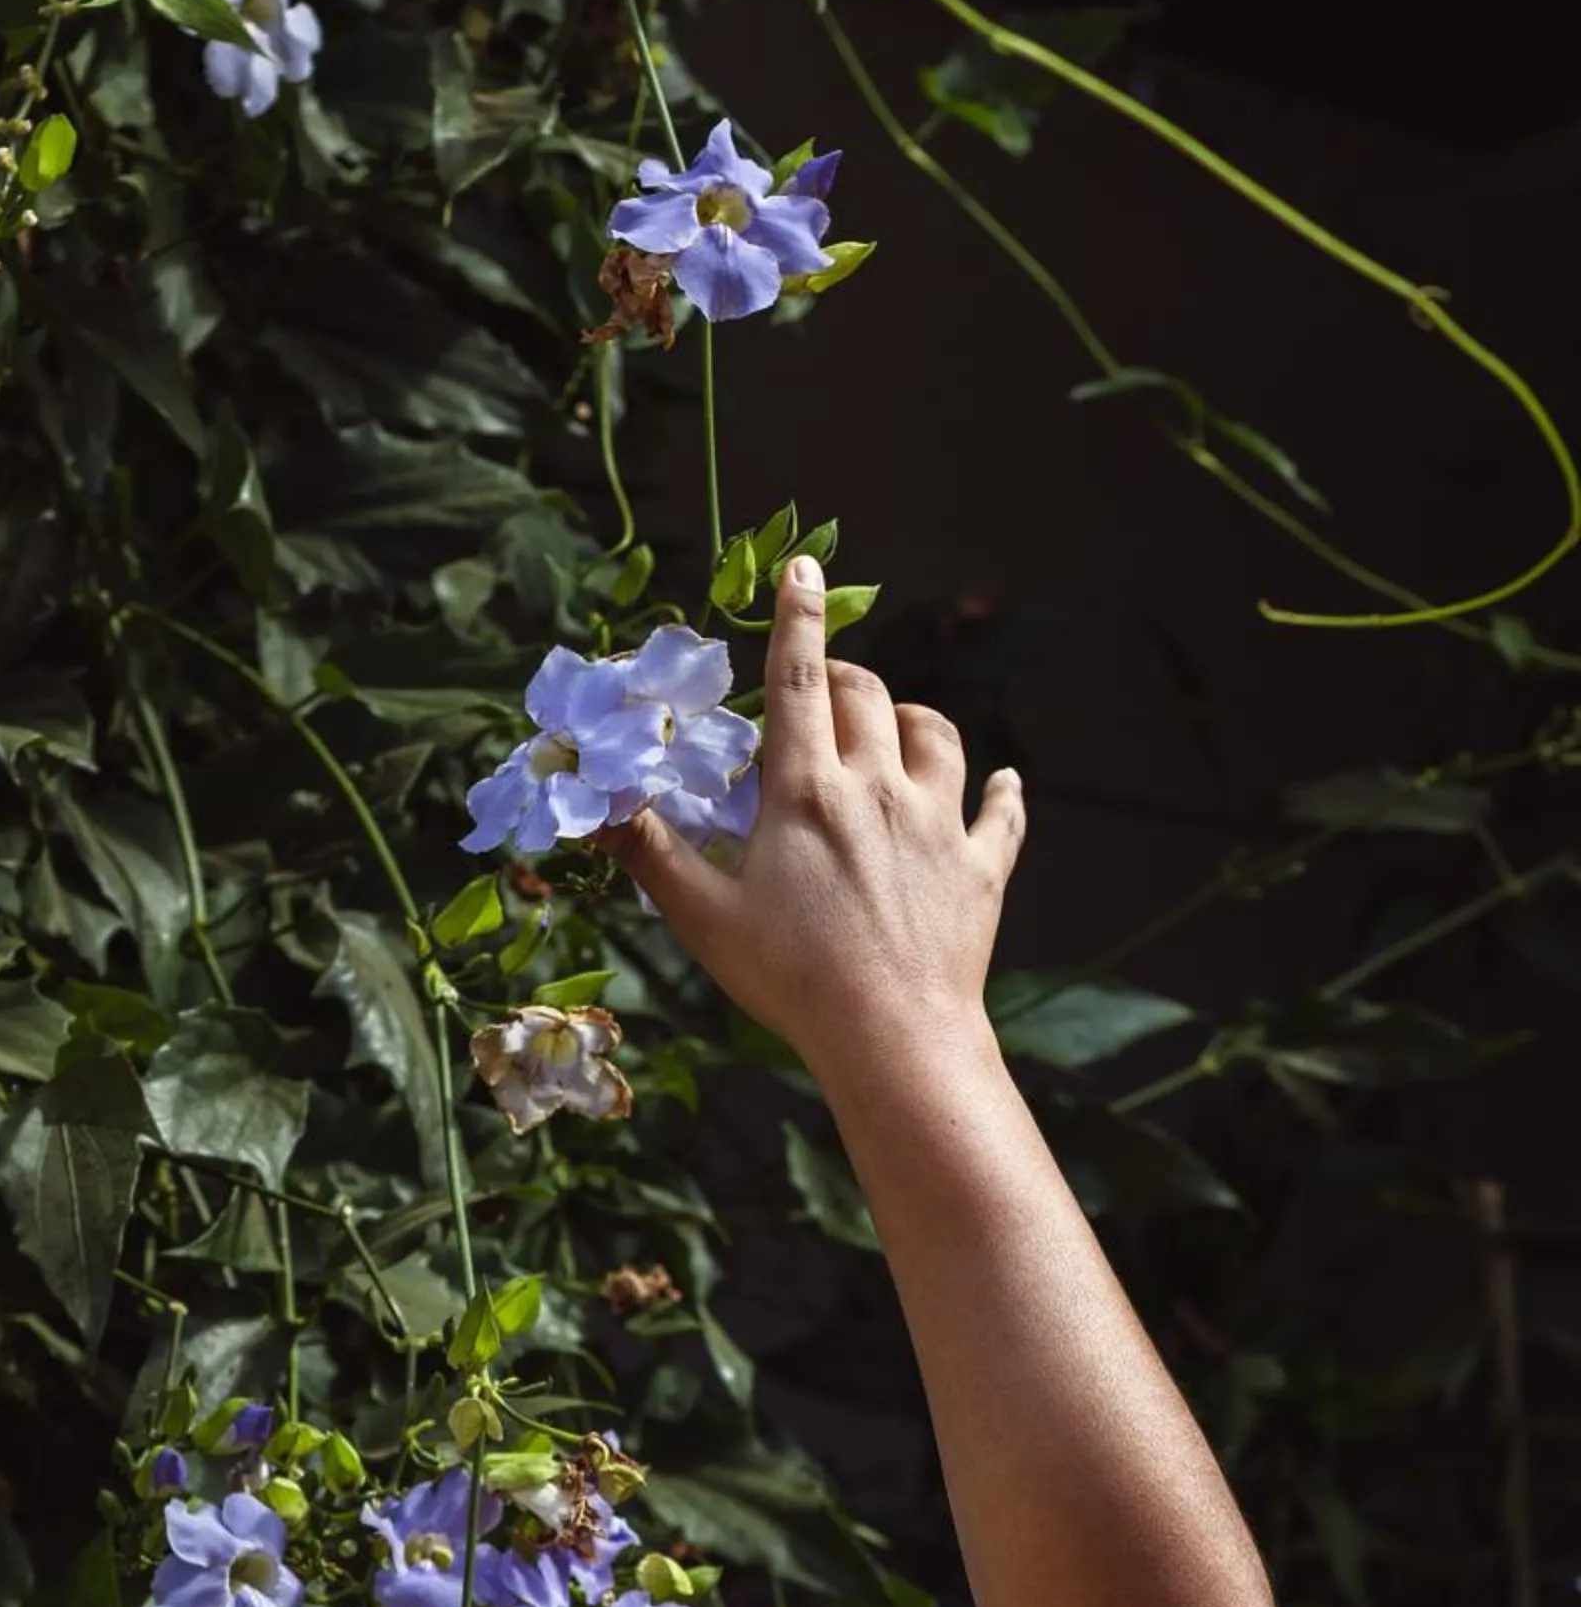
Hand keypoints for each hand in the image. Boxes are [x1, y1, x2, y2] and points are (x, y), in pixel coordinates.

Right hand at [608, 557, 1025, 1079]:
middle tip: (822, 689)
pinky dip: (1002, 793)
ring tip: (896, 726)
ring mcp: (936, 825)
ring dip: (913, 718)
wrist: (892, 1036)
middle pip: (867, 696)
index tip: (803, 569)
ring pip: (937, 734)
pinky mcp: (980, 869)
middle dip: (842, 675)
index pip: (797, 682)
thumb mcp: (705, 921)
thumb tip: (603, 809)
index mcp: (805, 793)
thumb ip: (655, 856)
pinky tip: (1003, 783)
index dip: (796, 619)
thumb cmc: (791, 981)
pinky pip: (1001, 814)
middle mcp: (877, 789)